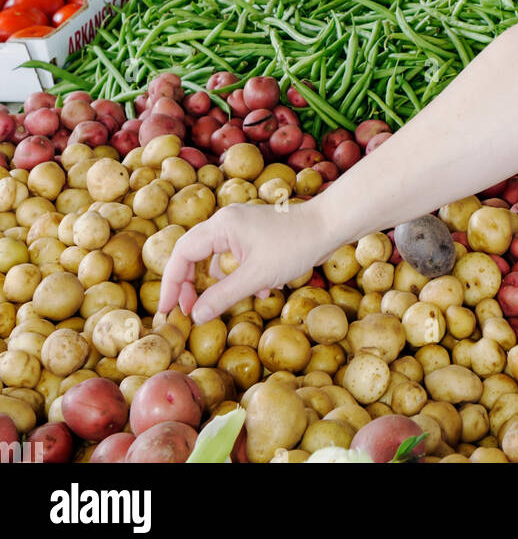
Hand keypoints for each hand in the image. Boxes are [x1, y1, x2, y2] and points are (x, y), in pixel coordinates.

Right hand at [158, 200, 330, 323]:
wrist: (328, 226)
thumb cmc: (293, 246)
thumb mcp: (256, 277)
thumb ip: (223, 296)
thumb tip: (195, 316)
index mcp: (221, 226)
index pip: (182, 253)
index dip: (171, 282)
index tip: (168, 309)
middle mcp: (226, 222)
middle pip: (195, 254)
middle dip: (191, 284)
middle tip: (189, 311)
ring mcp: (241, 227)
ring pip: (217, 257)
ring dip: (221, 282)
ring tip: (230, 303)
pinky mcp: (255, 234)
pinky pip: (236, 257)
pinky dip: (241, 275)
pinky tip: (262, 290)